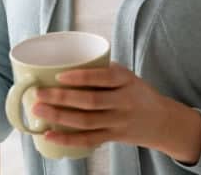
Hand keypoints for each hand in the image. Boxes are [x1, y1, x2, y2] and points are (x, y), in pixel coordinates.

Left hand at [31, 62, 200, 163]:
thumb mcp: (126, 75)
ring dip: (59, 117)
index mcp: (126, 79)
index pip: (102, 78)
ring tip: (38, 111)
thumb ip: (101, 70)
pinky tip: (50, 135)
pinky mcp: (114, 137)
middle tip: (38, 93)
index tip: (58, 75)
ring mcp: (119, 121)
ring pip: (86, 121)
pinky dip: (68, 139)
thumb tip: (63, 61)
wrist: (162, 120)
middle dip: (61, 98)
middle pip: (90, 101)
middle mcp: (124, 101)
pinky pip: (89, 140)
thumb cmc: (136, 92)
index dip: (80, 78)